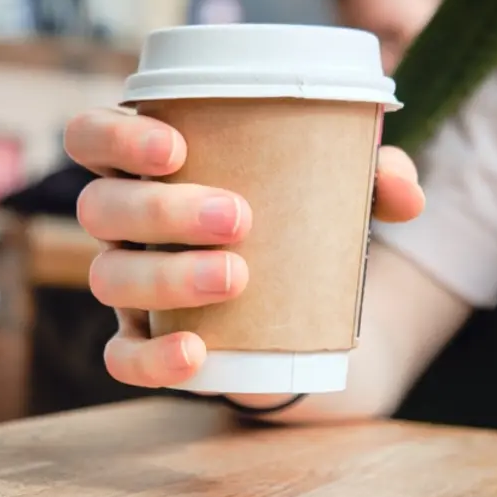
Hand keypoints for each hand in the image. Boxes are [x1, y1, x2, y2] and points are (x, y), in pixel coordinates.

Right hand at [63, 107, 424, 388]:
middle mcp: (126, 222)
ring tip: (237, 276)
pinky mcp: (146, 343)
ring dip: (167, 275)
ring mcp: (130, 284)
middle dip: (162, 209)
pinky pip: (121, 358)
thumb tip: (403, 189)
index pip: (92, 136)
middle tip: (240, 217)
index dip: (115, 138)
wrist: (310, 308)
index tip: (176, 146)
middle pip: (102, 209)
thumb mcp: (340, 188)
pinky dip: (151, 360)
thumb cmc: (303, 219)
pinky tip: (196, 352)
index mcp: (151, 165)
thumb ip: (377, 175)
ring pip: (109, 277)